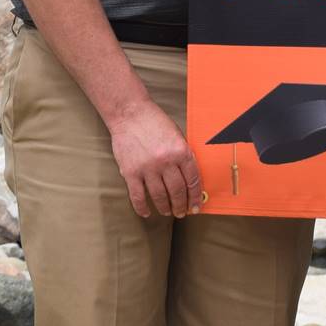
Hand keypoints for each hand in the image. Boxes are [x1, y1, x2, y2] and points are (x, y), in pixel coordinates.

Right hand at [107, 100, 204, 217]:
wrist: (129, 113)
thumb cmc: (155, 122)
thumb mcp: (177, 135)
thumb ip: (184, 156)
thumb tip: (191, 180)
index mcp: (181, 151)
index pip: (193, 181)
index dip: (195, 197)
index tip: (196, 206)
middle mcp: (166, 161)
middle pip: (177, 192)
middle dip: (181, 206)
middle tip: (182, 212)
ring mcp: (147, 168)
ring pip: (159, 197)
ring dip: (165, 208)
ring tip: (167, 212)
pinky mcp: (130, 172)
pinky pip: (137, 196)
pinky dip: (142, 208)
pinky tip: (147, 212)